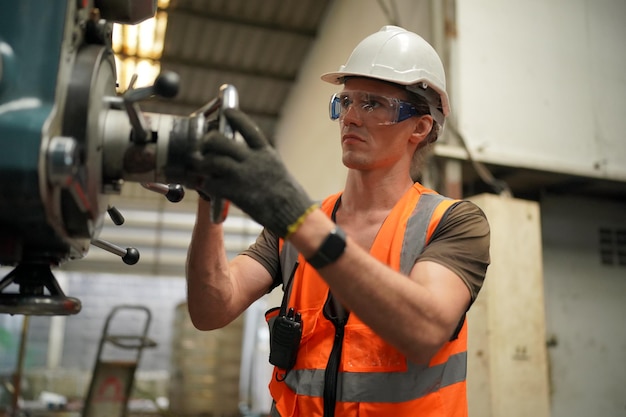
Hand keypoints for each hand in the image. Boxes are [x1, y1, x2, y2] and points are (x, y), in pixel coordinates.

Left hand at [192, 108, 315, 236]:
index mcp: (265, 152)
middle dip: (208, 141)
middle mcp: (252, 160)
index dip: (235, 117)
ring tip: (200, 166)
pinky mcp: (235, 192)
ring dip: (202, 163)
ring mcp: (242, 175)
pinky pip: (211, 184)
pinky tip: (206, 185)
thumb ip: (260, 158)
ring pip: (212, 161)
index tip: (226, 111)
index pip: (247, 128)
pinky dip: (205, 184)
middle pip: (220, 141)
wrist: (291, 212)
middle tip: (204, 145)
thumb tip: (245, 154)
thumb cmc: (287, 193)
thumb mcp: (276, 167)